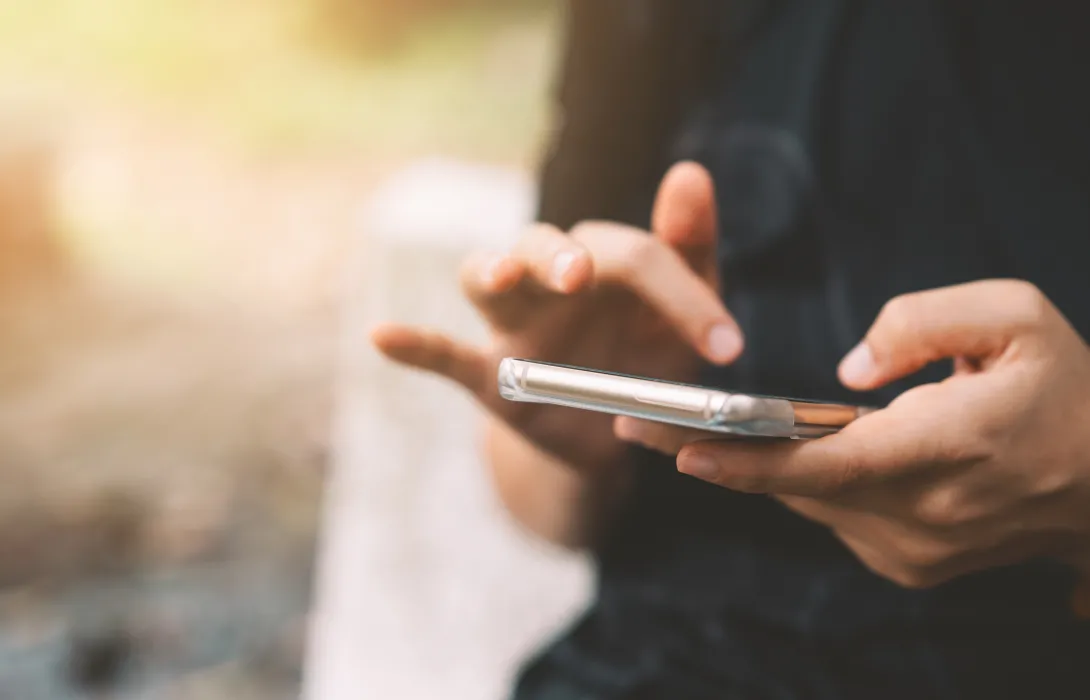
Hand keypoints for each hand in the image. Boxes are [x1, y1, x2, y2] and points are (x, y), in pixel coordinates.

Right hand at [371, 162, 742, 471]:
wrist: (616, 434)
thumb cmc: (652, 357)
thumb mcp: (686, 312)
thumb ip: (690, 246)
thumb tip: (691, 170)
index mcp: (604, 262)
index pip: (634, 258)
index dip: (683, 297)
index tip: (729, 348)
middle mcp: (551, 281)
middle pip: (539, 245)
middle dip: (556, 256)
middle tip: (579, 276)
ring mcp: (513, 325)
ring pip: (483, 278)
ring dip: (489, 273)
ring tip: (498, 277)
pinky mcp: (487, 373)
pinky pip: (443, 355)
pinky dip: (414, 346)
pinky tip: (381, 335)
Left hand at [618, 280, 1089, 592]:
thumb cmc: (1064, 389)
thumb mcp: (1015, 316)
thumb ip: (922, 321)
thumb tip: (848, 368)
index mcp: (950, 450)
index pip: (830, 463)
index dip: (752, 459)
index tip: (683, 448)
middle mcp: (924, 516)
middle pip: (795, 487)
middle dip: (714, 454)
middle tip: (638, 424)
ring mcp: (915, 552)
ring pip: (806, 503)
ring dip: (751, 468)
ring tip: (688, 429)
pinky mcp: (908, 565)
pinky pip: (831, 517)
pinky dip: (800, 483)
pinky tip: (776, 451)